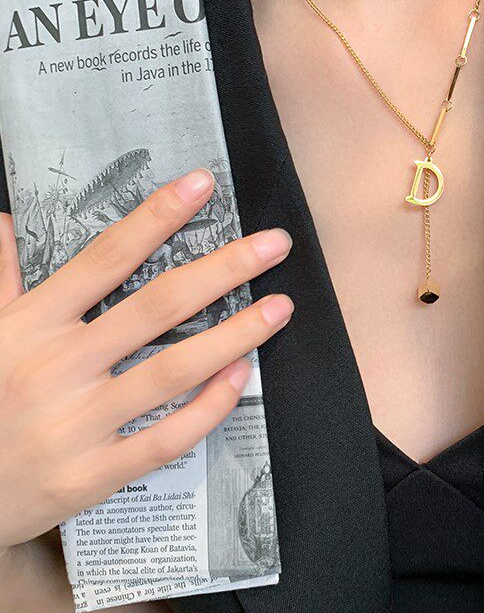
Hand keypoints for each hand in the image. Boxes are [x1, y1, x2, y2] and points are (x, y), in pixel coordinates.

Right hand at [0, 169, 292, 548]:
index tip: (203, 184)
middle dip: (224, 269)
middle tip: (275, 245)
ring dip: (236, 334)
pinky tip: (240, 376)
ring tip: (280, 307)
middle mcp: (59, 367)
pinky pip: (165, 439)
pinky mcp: (92, 475)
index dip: (158, 216)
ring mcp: (77, 424)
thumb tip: (5, 222)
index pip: (107, 256)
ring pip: (173, 369)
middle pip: (158, 305)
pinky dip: (207, 407)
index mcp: (32, 323)